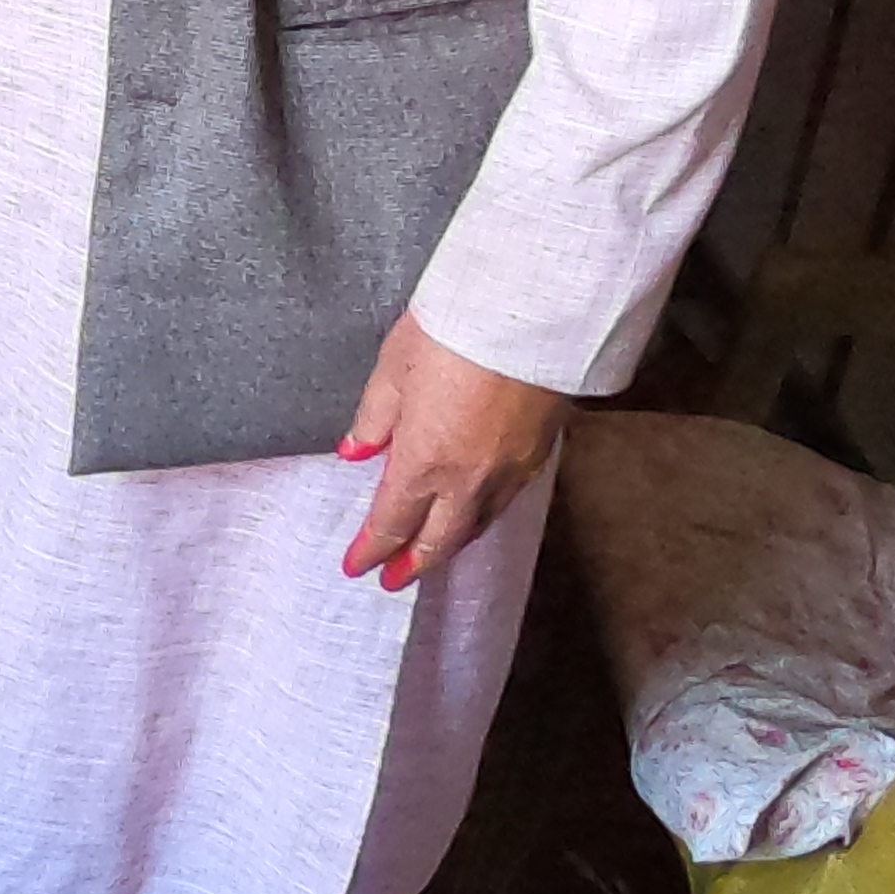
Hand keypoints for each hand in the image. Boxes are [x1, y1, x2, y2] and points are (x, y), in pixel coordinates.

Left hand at [337, 311, 565, 589]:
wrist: (533, 313)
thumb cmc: (455, 329)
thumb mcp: (394, 367)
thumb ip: (374, 417)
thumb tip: (355, 452)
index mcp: (425, 460)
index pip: (392, 521)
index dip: (372, 548)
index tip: (356, 567)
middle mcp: (469, 478)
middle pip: (438, 538)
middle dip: (412, 563)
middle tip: (392, 581)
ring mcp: (511, 469)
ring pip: (476, 524)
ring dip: (450, 544)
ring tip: (431, 554)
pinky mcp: (540, 453)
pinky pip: (505, 501)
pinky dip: (484, 517)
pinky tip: (476, 514)